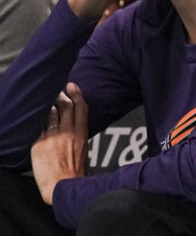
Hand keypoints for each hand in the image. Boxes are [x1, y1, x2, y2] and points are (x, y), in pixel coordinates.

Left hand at [31, 83, 87, 204]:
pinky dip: (37, 122)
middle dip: (61, 95)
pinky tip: (34, 119)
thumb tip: (73, 126)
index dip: (76, 93)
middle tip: (58, 90)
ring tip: (46, 103)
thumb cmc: (75, 172)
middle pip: (65, 106)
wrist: (62, 186)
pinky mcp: (39, 144)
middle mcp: (67, 132)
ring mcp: (52, 137)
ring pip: (50, 114)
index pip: (80, 107)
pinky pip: (37, 129)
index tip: (72, 85)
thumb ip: (78, 136)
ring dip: (48, 106)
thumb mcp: (84, 150)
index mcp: (81, 134)